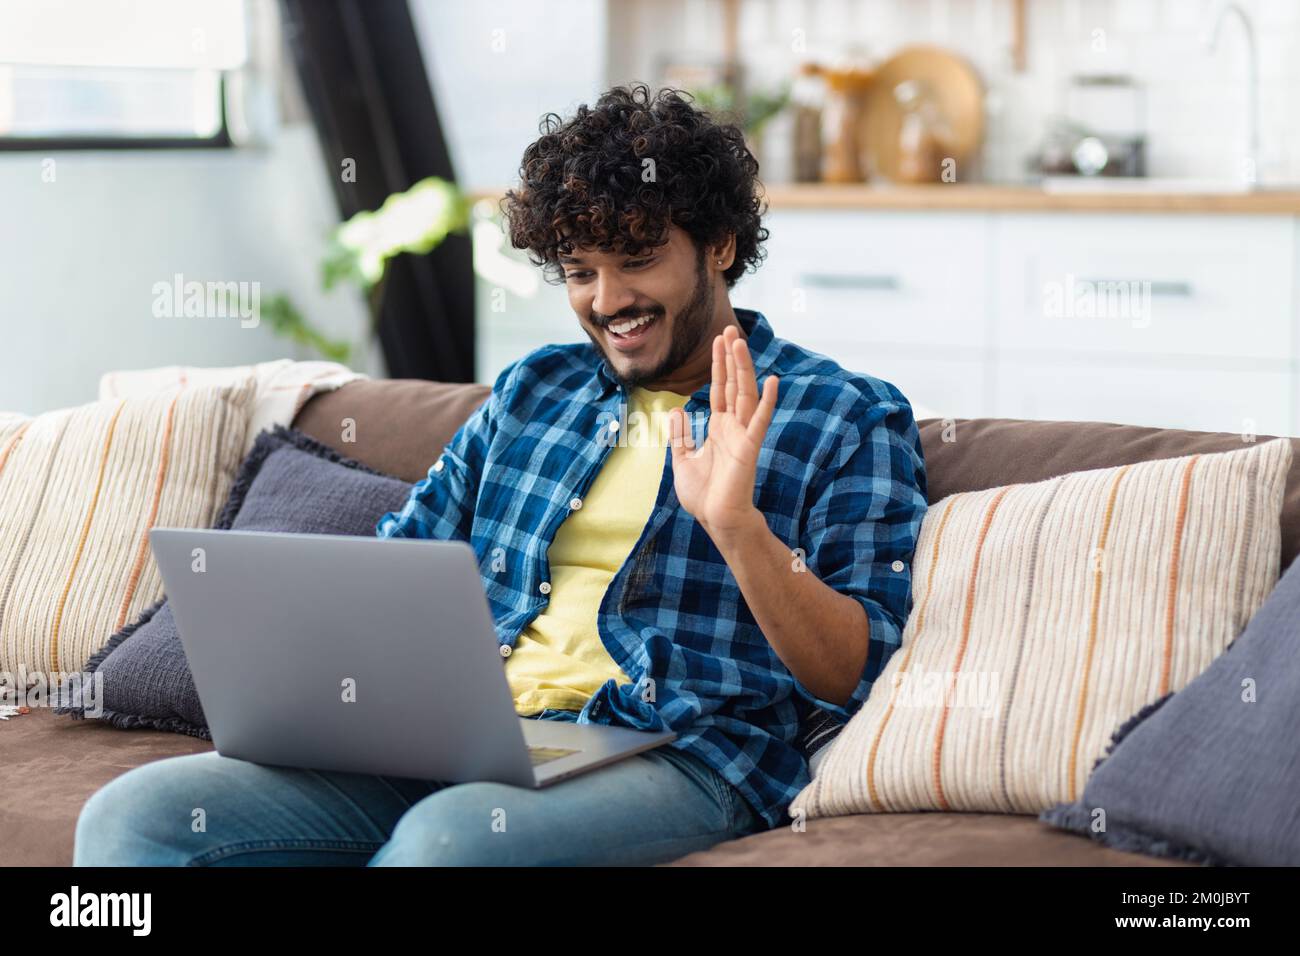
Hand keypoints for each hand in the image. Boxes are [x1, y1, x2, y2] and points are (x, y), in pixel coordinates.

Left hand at [668, 324, 778, 544]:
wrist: (716, 520)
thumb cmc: (703, 496)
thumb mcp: (682, 460)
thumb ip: (680, 435)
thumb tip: (676, 410)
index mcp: (719, 428)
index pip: (720, 389)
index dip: (719, 365)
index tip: (719, 340)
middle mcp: (734, 427)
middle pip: (734, 385)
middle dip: (731, 357)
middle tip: (729, 329)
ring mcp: (743, 436)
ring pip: (746, 395)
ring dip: (744, 369)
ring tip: (740, 343)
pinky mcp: (750, 448)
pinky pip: (760, 421)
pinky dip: (767, 402)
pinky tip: (772, 381)